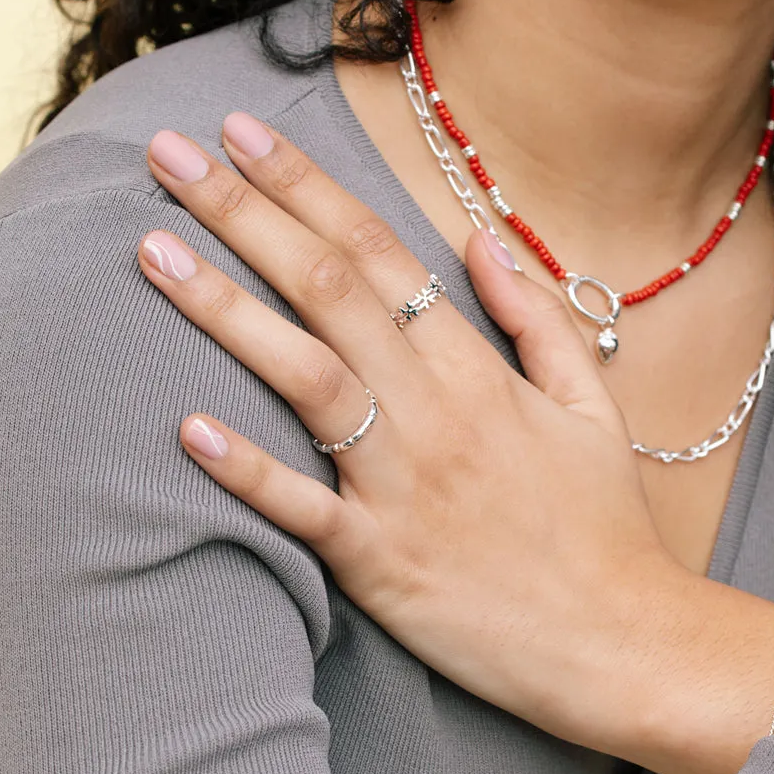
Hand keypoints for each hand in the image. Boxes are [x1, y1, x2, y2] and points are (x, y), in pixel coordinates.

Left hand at [137, 113, 675, 756]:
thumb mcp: (591, 404)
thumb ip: (536, 316)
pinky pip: (303, 509)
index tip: (242, 131)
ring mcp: (402, 485)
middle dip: (242, 210)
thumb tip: (478, 239)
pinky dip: (248, 469)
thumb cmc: (605, 525)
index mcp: (477, 369)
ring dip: (224, 308)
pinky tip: (186, 428)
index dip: (304, 184)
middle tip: (168, 152)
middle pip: (325, 287)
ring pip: (304, 375)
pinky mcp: (379, 562)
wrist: (621, 642)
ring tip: (152, 250)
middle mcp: (433, 410)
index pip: (377, 251)